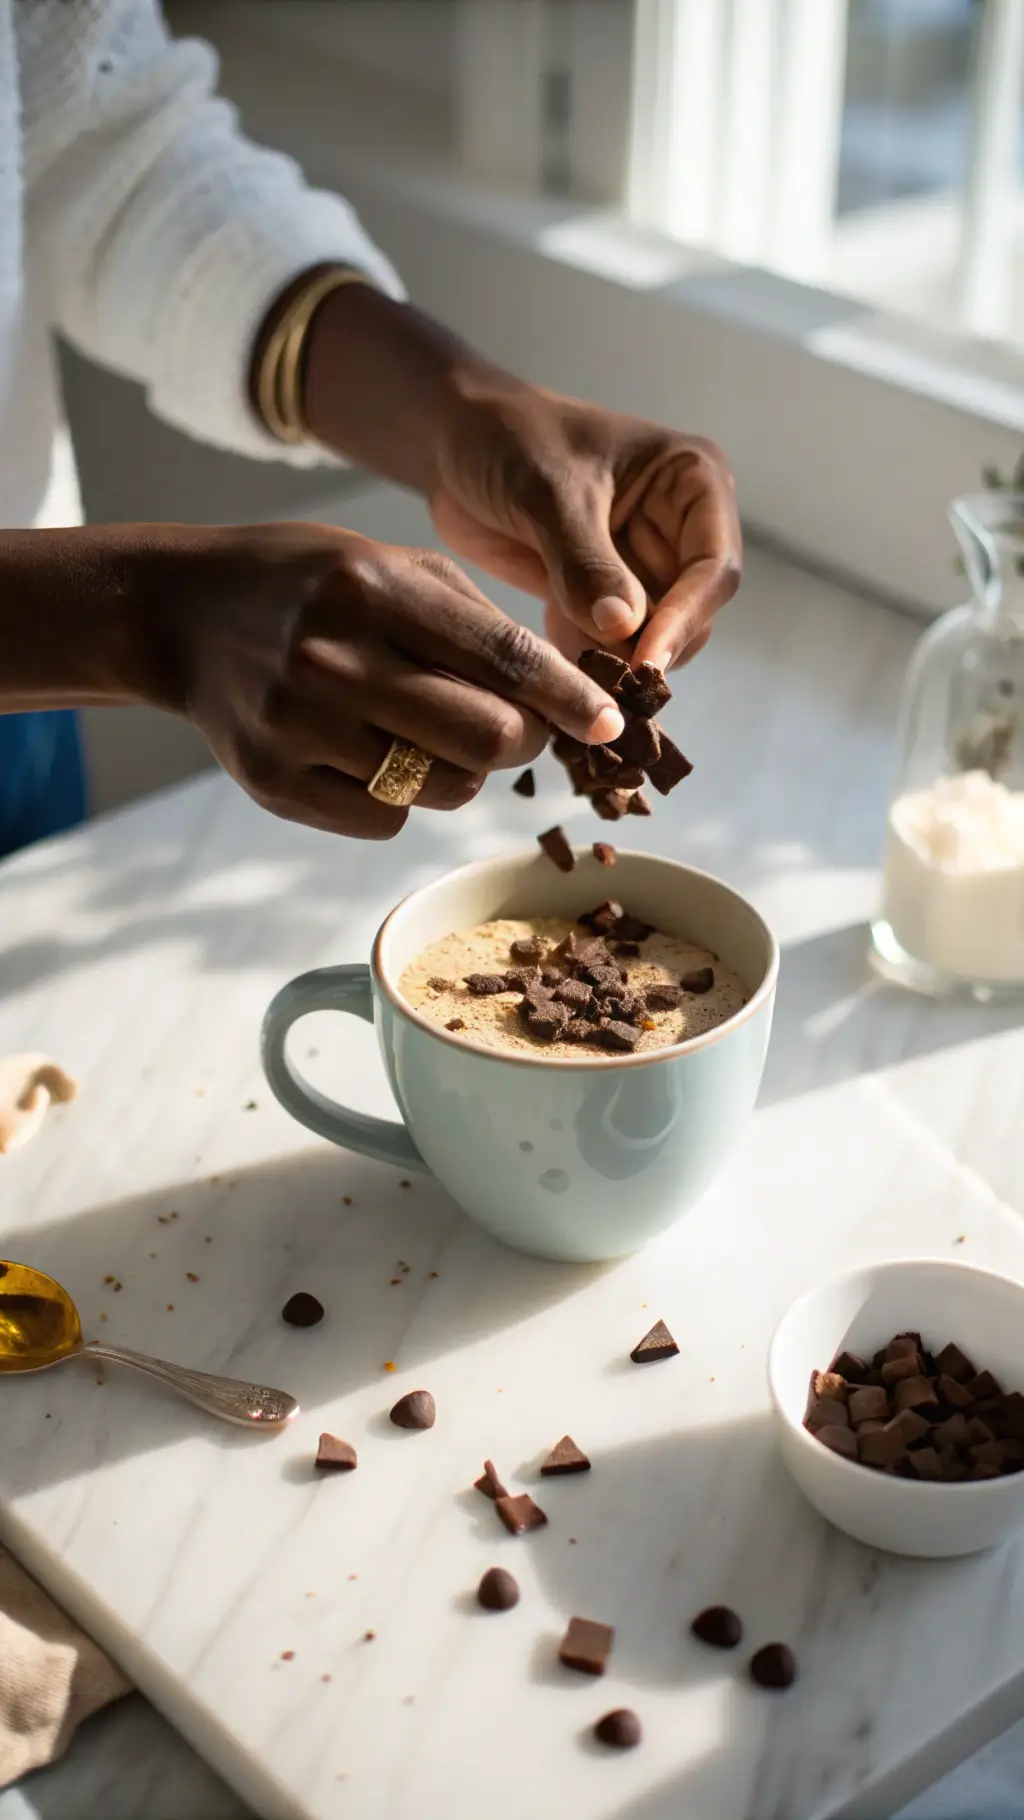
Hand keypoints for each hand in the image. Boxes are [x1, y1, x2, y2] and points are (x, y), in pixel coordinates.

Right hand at [147, 522, 624, 837]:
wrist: (184, 614)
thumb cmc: (311, 586)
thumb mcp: (391, 566)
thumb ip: (476, 622)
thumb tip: (566, 693)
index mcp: (373, 588)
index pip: (502, 656)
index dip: (567, 695)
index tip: (609, 723)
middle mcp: (334, 657)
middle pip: (486, 737)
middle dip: (525, 741)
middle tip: (522, 732)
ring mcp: (298, 725)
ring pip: (443, 787)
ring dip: (462, 771)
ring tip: (428, 732)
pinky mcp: (273, 782)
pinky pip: (386, 820)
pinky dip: (401, 799)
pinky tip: (372, 756)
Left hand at [430, 380, 740, 671]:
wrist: (454, 443)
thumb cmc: (508, 441)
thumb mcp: (547, 493)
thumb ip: (585, 562)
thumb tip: (623, 628)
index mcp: (692, 482)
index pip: (713, 567)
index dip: (685, 618)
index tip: (646, 663)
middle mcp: (679, 527)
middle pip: (690, 613)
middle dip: (648, 647)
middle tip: (600, 676)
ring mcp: (641, 564)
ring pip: (652, 637)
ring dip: (615, 659)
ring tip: (567, 659)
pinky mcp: (603, 595)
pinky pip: (611, 644)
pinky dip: (586, 658)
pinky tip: (551, 647)